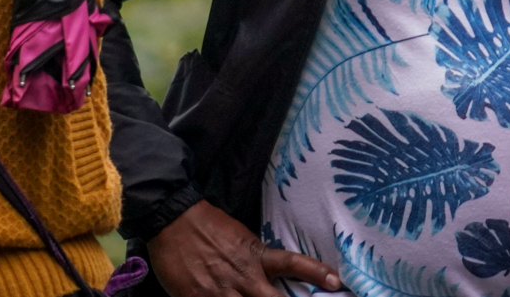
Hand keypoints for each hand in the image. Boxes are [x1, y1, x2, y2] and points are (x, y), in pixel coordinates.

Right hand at [147, 201, 343, 296]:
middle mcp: (244, 276)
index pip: (292, 263)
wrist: (172, 220)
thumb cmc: (208, 226)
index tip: (336, 281)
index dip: (315, 272)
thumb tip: (273, 274)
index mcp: (256, 255)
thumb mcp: (240, 237)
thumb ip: (257, 259)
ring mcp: (222, 292)